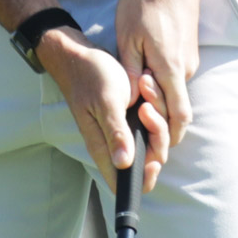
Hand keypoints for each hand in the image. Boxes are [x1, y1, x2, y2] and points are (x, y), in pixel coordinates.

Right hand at [36, 28, 169, 192]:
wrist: (80, 56)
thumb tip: (124, 163)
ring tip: (146, 89)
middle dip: (157, 135)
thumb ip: (115, 133)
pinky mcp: (128, 119)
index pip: (126, 182)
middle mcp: (114, 143)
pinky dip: (155, 108)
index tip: (154, 156)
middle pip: (148, 158)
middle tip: (146, 107)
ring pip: (152, 139)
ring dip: (157, 116)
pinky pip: (150, 123)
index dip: (145, 176)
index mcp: (104, 146)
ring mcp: (122, 131)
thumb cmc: (91, 76)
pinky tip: (147, 89)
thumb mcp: (106, 101)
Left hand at [115, 0, 203, 148]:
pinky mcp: (186, 53)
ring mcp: (188, 61)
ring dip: (157, 101)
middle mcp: (185, 70)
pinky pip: (174, 80)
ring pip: (175, 94)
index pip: (177, 117)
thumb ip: (131, 73)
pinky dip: (161, 88)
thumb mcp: (128, 37)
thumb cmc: (147, 2)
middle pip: (176, 111)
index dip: (164, 135)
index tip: (144, 133)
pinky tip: (142, 78)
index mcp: (171, 69)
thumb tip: (131, 102)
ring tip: (135, 91)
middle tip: (134, 116)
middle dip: (157, 121)